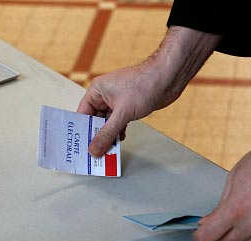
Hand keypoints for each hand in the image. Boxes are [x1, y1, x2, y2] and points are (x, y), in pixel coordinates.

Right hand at [77, 26, 220, 156]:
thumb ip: (107, 133)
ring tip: (107, 149)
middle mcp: (105, 95)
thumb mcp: (122, 113)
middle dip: (96, 136)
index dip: (82, 130)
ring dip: (108, 135)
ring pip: (107, 123)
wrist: (168, 78)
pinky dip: (118, 132)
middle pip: (94, 120)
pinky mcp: (128, 107)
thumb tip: (94, 149)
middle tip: (95, 152)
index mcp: (97, 90)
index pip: (83, 114)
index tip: (81, 146)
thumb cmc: (145, 85)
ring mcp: (117, 101)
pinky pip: (118, 123)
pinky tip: (120, 139)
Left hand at [192, 114, 250, 240]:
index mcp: (237, 208)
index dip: (201, 235)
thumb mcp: (233, 179)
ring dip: (237, 234)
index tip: (199, 233)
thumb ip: (221, 205)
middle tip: (215, 224)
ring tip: (237, 217)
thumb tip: (211, 220)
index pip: (210, 236)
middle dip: (218, 235)